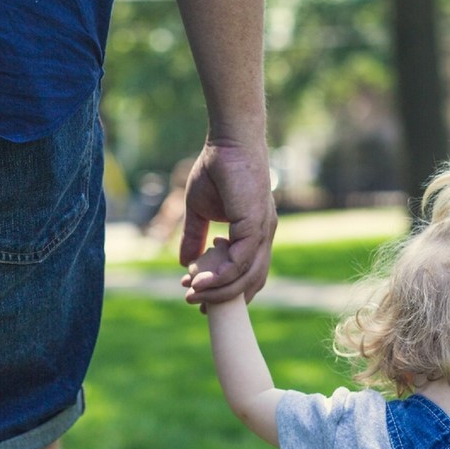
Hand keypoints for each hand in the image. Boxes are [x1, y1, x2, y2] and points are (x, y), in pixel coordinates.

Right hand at [179, 139, 276, 303]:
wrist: (229, 142)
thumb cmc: (217, 169)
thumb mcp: (199, 210)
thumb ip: (195, 237)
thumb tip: (184, 263)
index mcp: (256, 233)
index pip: (248, 271)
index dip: (227, 288)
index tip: (201, 297)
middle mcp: (264, 236)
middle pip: (251, 280)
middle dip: (224, 298)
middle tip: (197, 306)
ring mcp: (264, 232)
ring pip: (246, 275)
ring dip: (219, 290)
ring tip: (192, 295)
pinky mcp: (257, 225)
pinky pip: (241, 261)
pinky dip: (222, 276)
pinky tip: (201, 281)